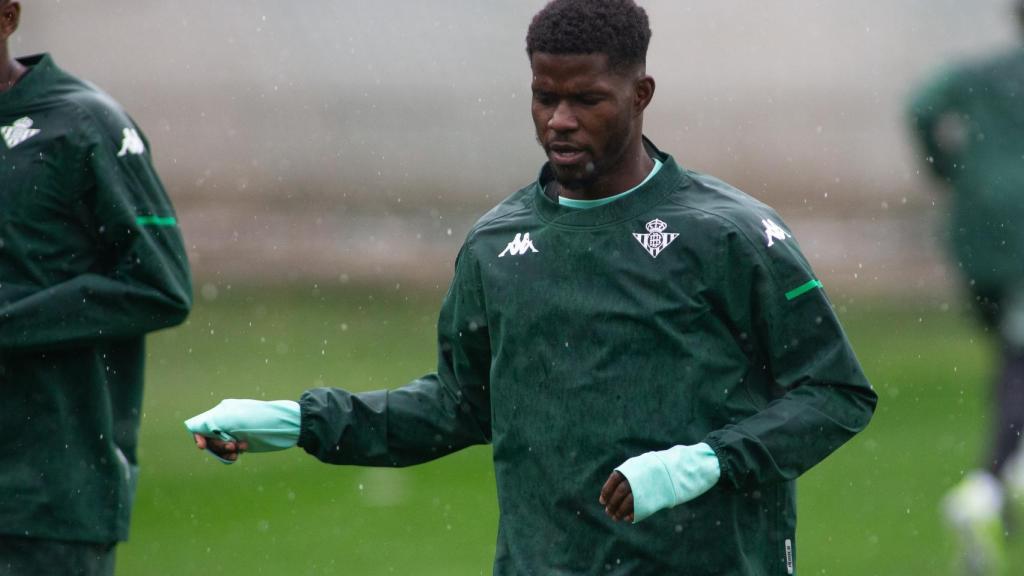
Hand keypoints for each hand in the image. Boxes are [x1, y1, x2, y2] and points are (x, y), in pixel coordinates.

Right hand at [184, 398, 300, 457]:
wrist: (283, 426)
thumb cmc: (258, 420)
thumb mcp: (231, 419)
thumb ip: (209, 422)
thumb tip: (192, 428)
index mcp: (222, 412)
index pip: (201, 425)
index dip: (199, 437)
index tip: (202, 446)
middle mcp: (227, 421)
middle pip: (209, 438)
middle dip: (217, 445)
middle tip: (232, 446)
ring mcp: (235, 432)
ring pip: (219, 447)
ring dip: (224, 451)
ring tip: (238, 450)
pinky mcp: (244, 442)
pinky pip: (229, 452)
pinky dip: (231, 455)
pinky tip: (239, 454)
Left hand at [612, 443, 720, 522]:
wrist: (686, 466)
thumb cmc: (666, 465)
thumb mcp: (647, 463)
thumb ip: (634, 473)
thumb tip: (619, 485)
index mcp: (635, 466)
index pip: (614, 479)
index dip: (606, 491)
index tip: (602, 500)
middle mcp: (638, 476)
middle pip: (619, 493)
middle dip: (612, 503)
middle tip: (608, 512)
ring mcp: (646, 487)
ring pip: (628, 502)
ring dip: (620, 511)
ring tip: (616, 517)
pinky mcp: (655, 498)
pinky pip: (640, 508)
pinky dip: (632, 514)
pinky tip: (628, 518)